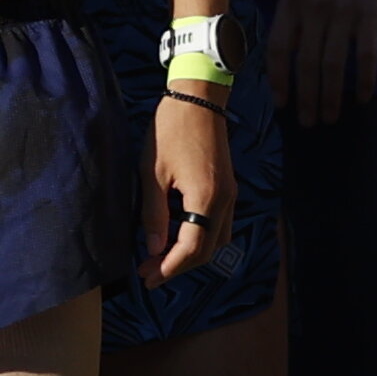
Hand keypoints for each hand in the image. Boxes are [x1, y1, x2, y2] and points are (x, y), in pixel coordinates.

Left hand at [150, 87, 235, 278]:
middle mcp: (225, 201)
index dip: (168, 268)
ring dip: (191, 254)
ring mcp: (230, 194)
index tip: (147, 278)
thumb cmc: (171, 130)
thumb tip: (154, 249)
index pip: (191, 249)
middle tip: (149, 273)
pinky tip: (178, 235)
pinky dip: (200, 237)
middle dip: (179, 266)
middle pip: (208, 251)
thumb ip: (154, 215)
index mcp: (206, 199)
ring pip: (217, 240)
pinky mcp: (228, 187)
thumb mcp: (152, 173)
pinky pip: (218, 224)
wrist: (198, 98)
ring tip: (162, 258)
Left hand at [270, 0, 376, 120]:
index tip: (283, 105)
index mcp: (292, 2)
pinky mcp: (370, 13)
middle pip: (307, 65)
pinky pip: (365, 55)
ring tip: (331, 117)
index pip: (279, 51)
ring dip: (331, 97)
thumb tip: (284, 62)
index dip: (279, 82)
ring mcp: (343, 11)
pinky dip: (365, 79)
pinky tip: (364, 96)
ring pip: (334, 66)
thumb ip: (293, 18)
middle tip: (310, 122)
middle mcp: (314, 8)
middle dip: (307, 99)